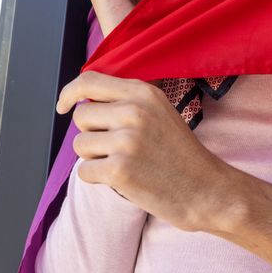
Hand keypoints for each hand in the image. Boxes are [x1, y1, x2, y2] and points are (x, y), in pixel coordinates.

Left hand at [56, 71, 242, 231]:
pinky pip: (85, 172)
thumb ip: (125, 102)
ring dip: (95, 158)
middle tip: (120, 148)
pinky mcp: (120, 170)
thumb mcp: (159, 113)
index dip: (69, 92)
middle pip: (81, 117)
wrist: (208, 191)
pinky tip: (126, 180)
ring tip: (127, 163)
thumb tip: (80, 100)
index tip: (63, 106)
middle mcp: (134, 111)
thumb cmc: (180, 155)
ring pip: (80, 145)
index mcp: (143, 93)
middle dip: (92, 134)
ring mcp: (126, 140)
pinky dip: (99, 179)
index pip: (89, 81)